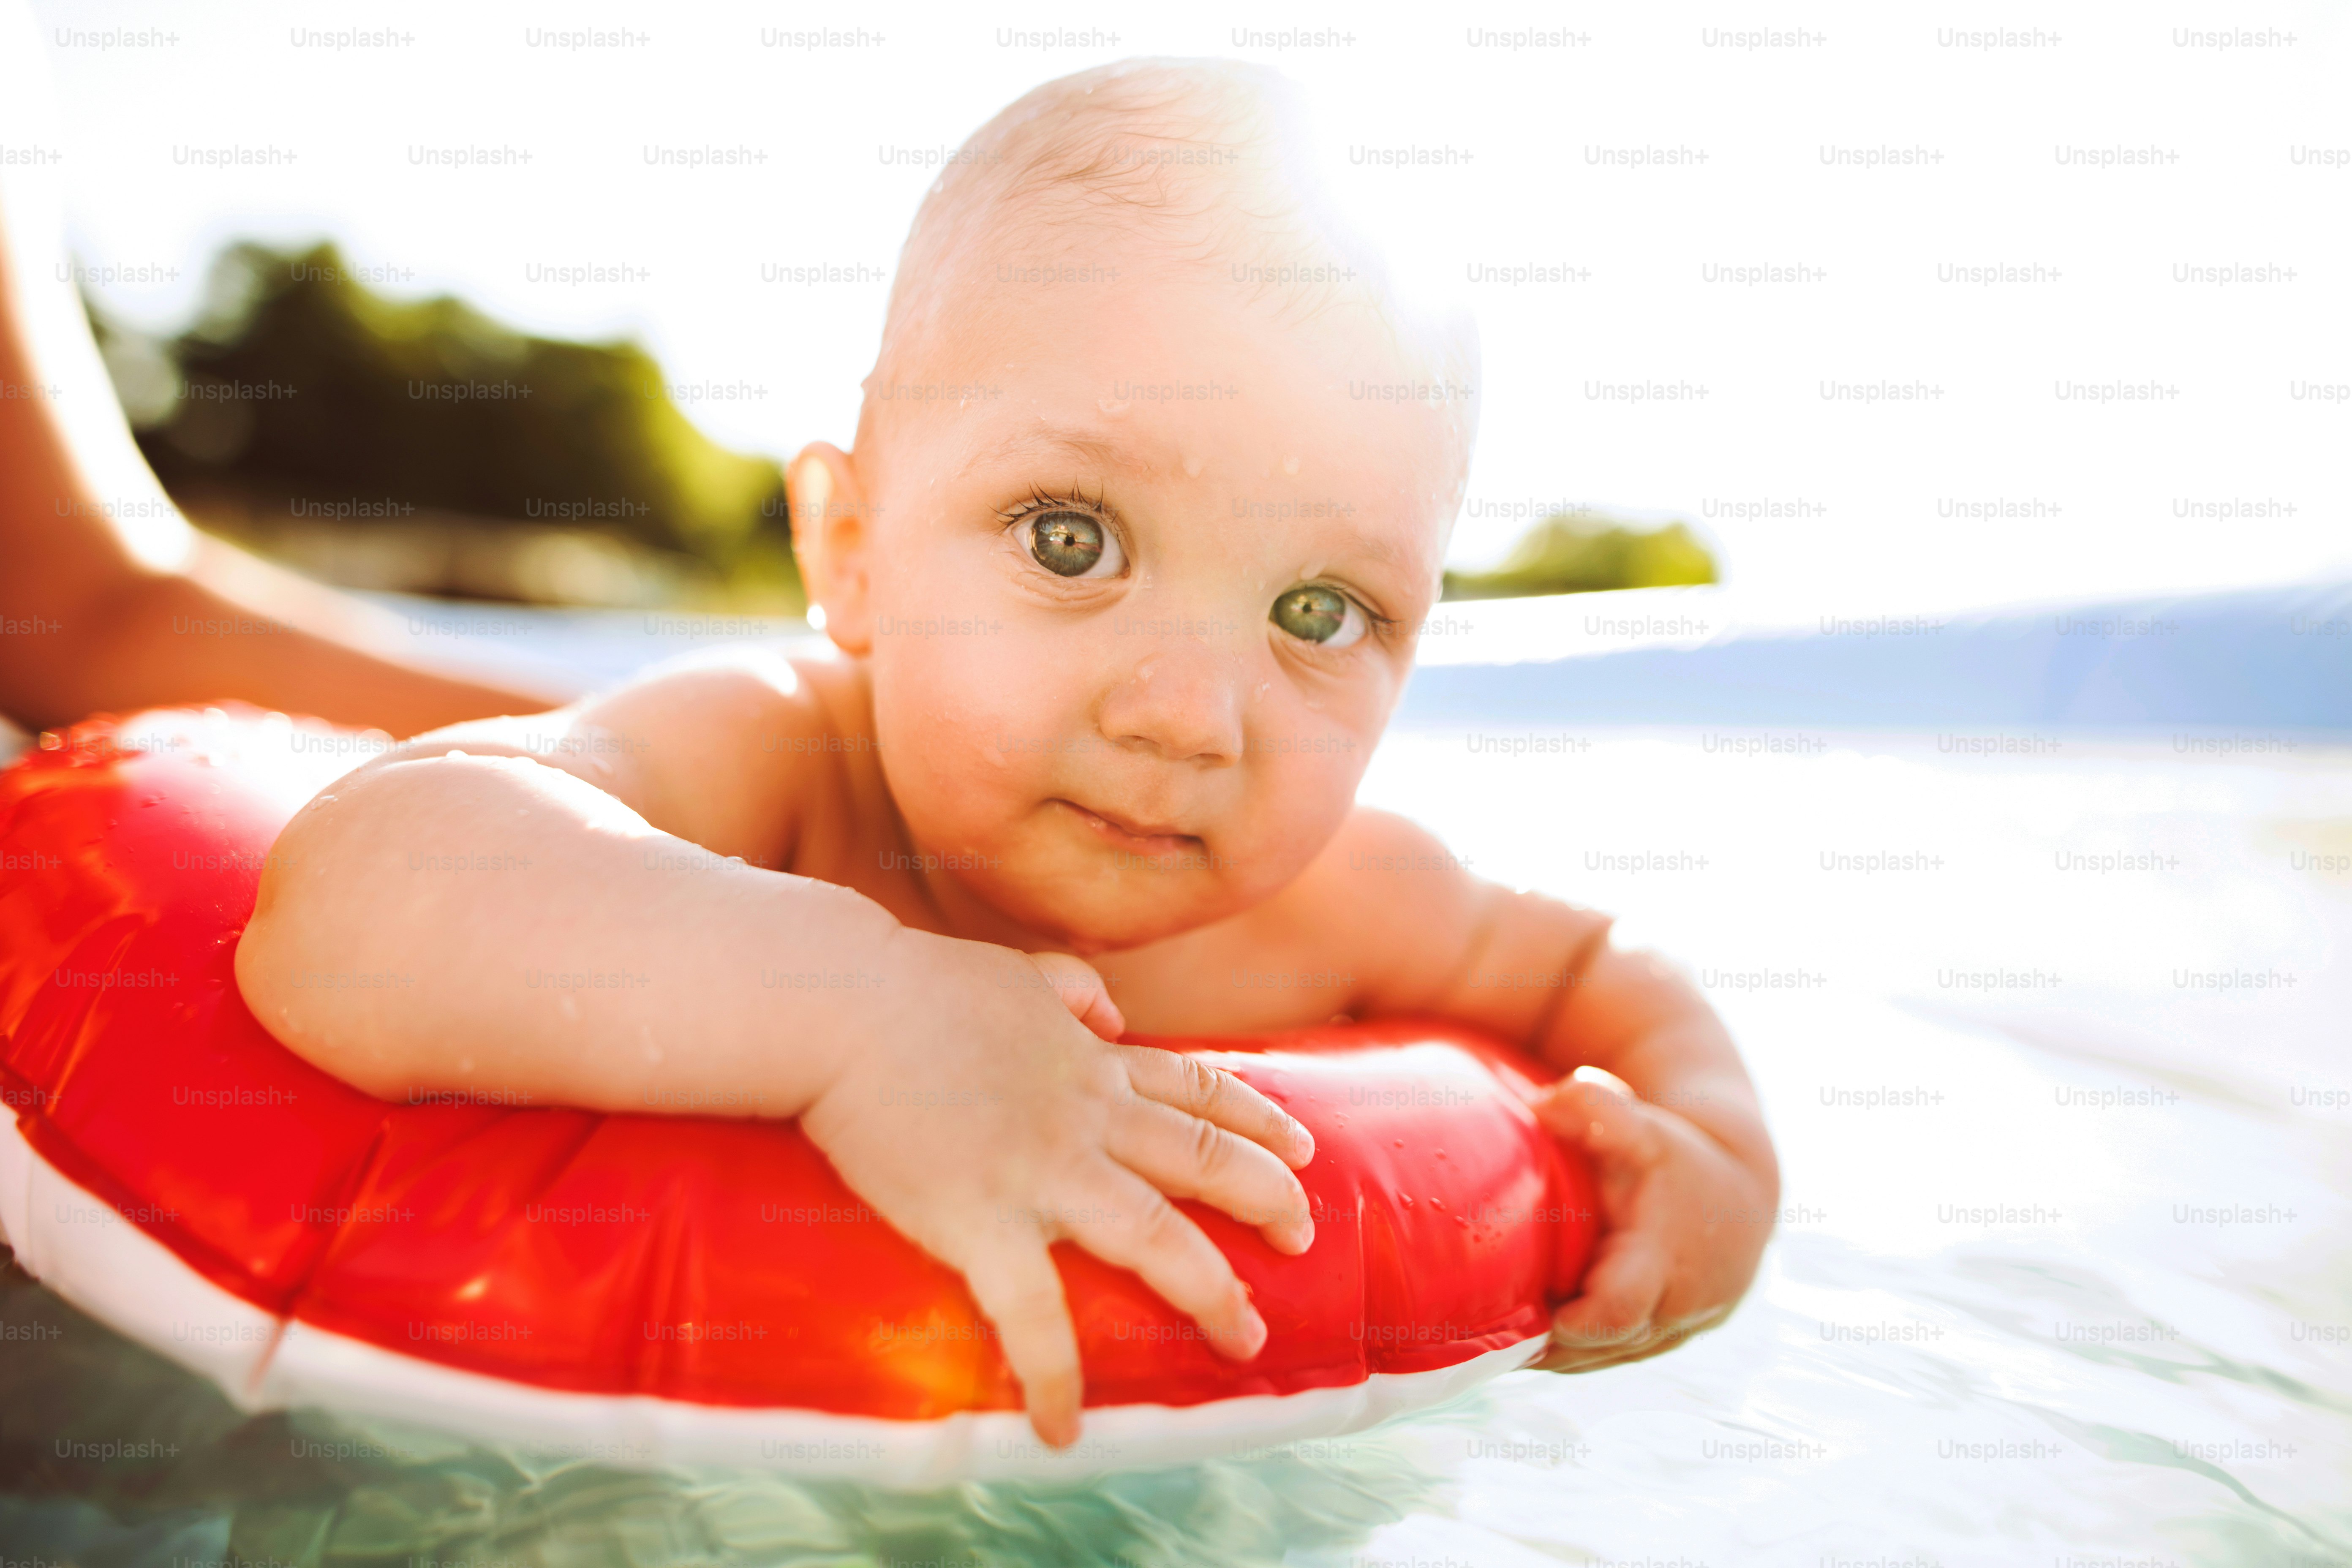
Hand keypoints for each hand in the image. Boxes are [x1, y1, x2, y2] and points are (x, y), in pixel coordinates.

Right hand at [798, 927, 1317, 1445]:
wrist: (840, 1005)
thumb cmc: (912, 987)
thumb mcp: (1014, 971)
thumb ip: (1070, 988)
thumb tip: (1110, 1009)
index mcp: (1091, 1063)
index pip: (1199, 1089)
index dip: (1259, 1121)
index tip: (1303, 1147)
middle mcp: (1087, 1116)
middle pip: (1204, 1159)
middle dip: (1268, 1200)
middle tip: (1304, 1236)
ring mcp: (1042, 1170)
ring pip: (1158, 1235)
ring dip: (1212, 1291)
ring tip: (1247, 1340)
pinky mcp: (982, 1219)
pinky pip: (1033, 1313)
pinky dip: (1054, 1373)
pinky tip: (1062, 1426)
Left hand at [1527, 1066, 1773, 1370]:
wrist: (1739, 1192)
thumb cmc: (1676, 1156)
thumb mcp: (1641, 1125)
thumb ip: (1596, 1107)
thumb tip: (1540, 1105)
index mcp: (1665, 1257)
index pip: (1619, 1310)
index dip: (1575, 1322)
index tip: (1536, 1313)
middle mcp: (1677, 1304)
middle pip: (1604, 1344)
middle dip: (1553, 1343)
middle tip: (1495, 1330)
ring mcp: (1677, 1329)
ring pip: (1608, 1358)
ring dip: (1562, 1353)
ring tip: (1505, 1336)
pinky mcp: (1671, 1339)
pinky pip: (1619, 1357)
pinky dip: (1582, 1353)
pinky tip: (1537, 1339)